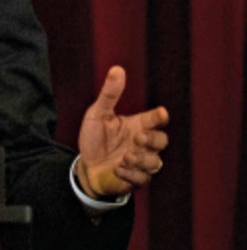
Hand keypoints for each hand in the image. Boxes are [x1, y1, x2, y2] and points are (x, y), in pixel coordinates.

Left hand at [76, 66, 168, 197]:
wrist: (86, 166)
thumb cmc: (94, 138)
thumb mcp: (97, 114)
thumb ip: (109, 95)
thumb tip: (117, 69)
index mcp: (137, 125)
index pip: (155, 119)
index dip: (160, 116)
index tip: (161, 113)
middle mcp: (142, 143)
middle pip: (162, 141)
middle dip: (153, 139)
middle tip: (137, 137)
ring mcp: (141, 162)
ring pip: (155, 162)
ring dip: (141, 160)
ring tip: (125, 157)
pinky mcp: (135, 178)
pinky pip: (142, 179)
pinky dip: (131, 174)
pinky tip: (118, 169)